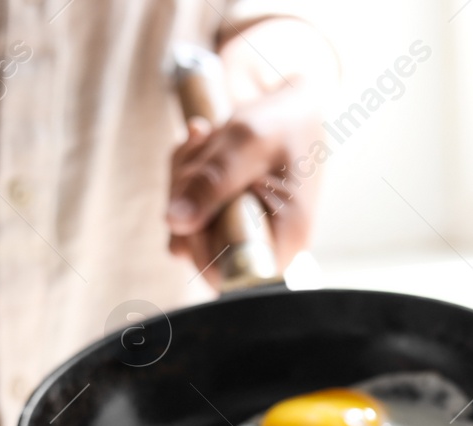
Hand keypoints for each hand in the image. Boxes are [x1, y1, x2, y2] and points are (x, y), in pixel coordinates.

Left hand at [166, 80, 326, 286]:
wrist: (296, 106)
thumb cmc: (284, 122)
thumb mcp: (247, 141)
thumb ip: (212, 181)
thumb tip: (176, 222)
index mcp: (285, 242)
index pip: (224, 273)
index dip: (197, 239)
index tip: (198, 193)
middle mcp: (267, 248)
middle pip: (199, 250)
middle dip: (185, 192)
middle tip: (201, 143)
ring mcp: (245, 235)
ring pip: (188, 227)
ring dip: (184, 176)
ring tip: (206, 138)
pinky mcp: (230, 220)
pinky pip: (190, 211)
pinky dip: (186, 175)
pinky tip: (202, 146)